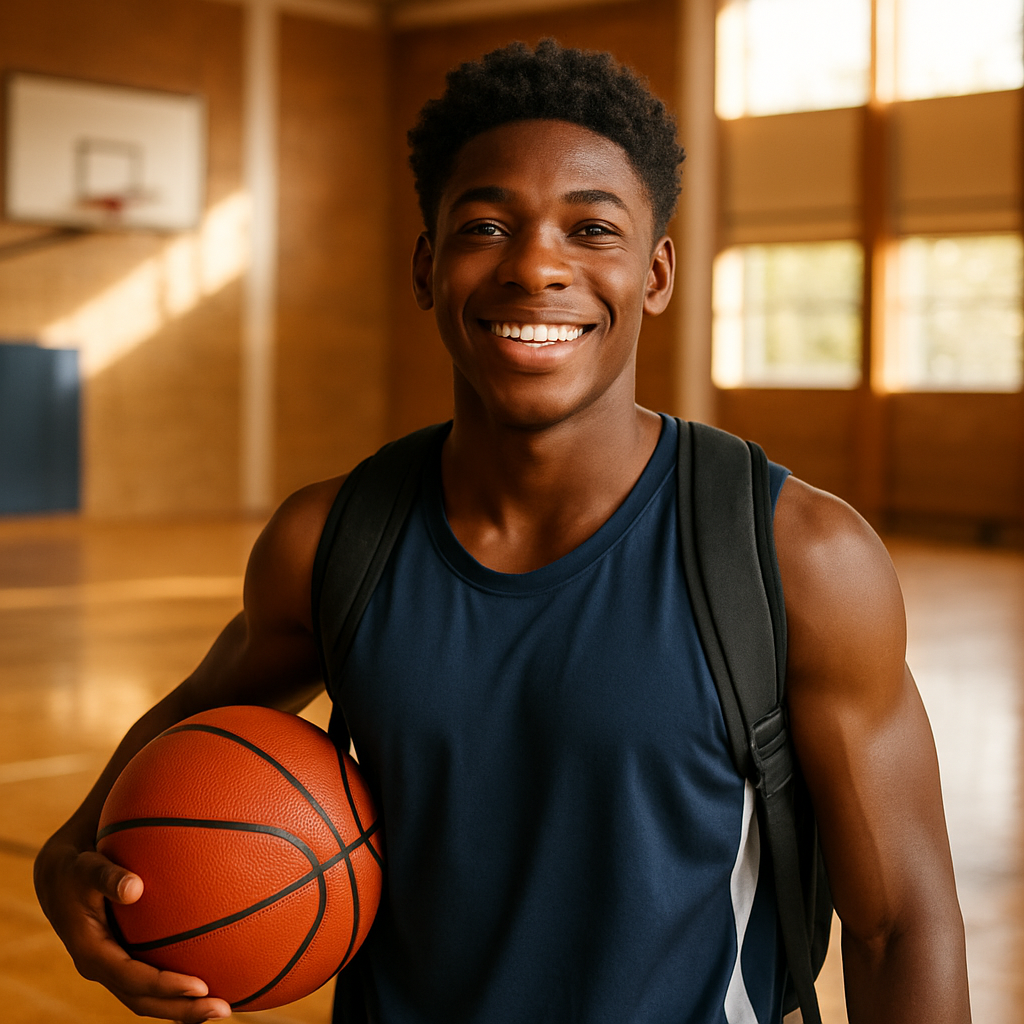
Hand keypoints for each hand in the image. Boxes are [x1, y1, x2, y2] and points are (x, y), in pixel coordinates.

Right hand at [35, 842, 231, 1021]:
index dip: (165, 986)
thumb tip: (135, 888)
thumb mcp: (85, 868)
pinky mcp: (122, 960)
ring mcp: (112, 967)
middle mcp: (102, 968)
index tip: (200, 986)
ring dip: (183, 1006)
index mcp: (92, 953)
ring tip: (223, 1005)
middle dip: (182, 1009)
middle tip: (224, 1009)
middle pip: (144, 1001)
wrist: (59, 879)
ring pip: (148, 997)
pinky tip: (211, 976)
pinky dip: (177, 986)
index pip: (132, 979)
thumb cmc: (75, 869)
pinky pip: (151, 981)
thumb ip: (107, 877)